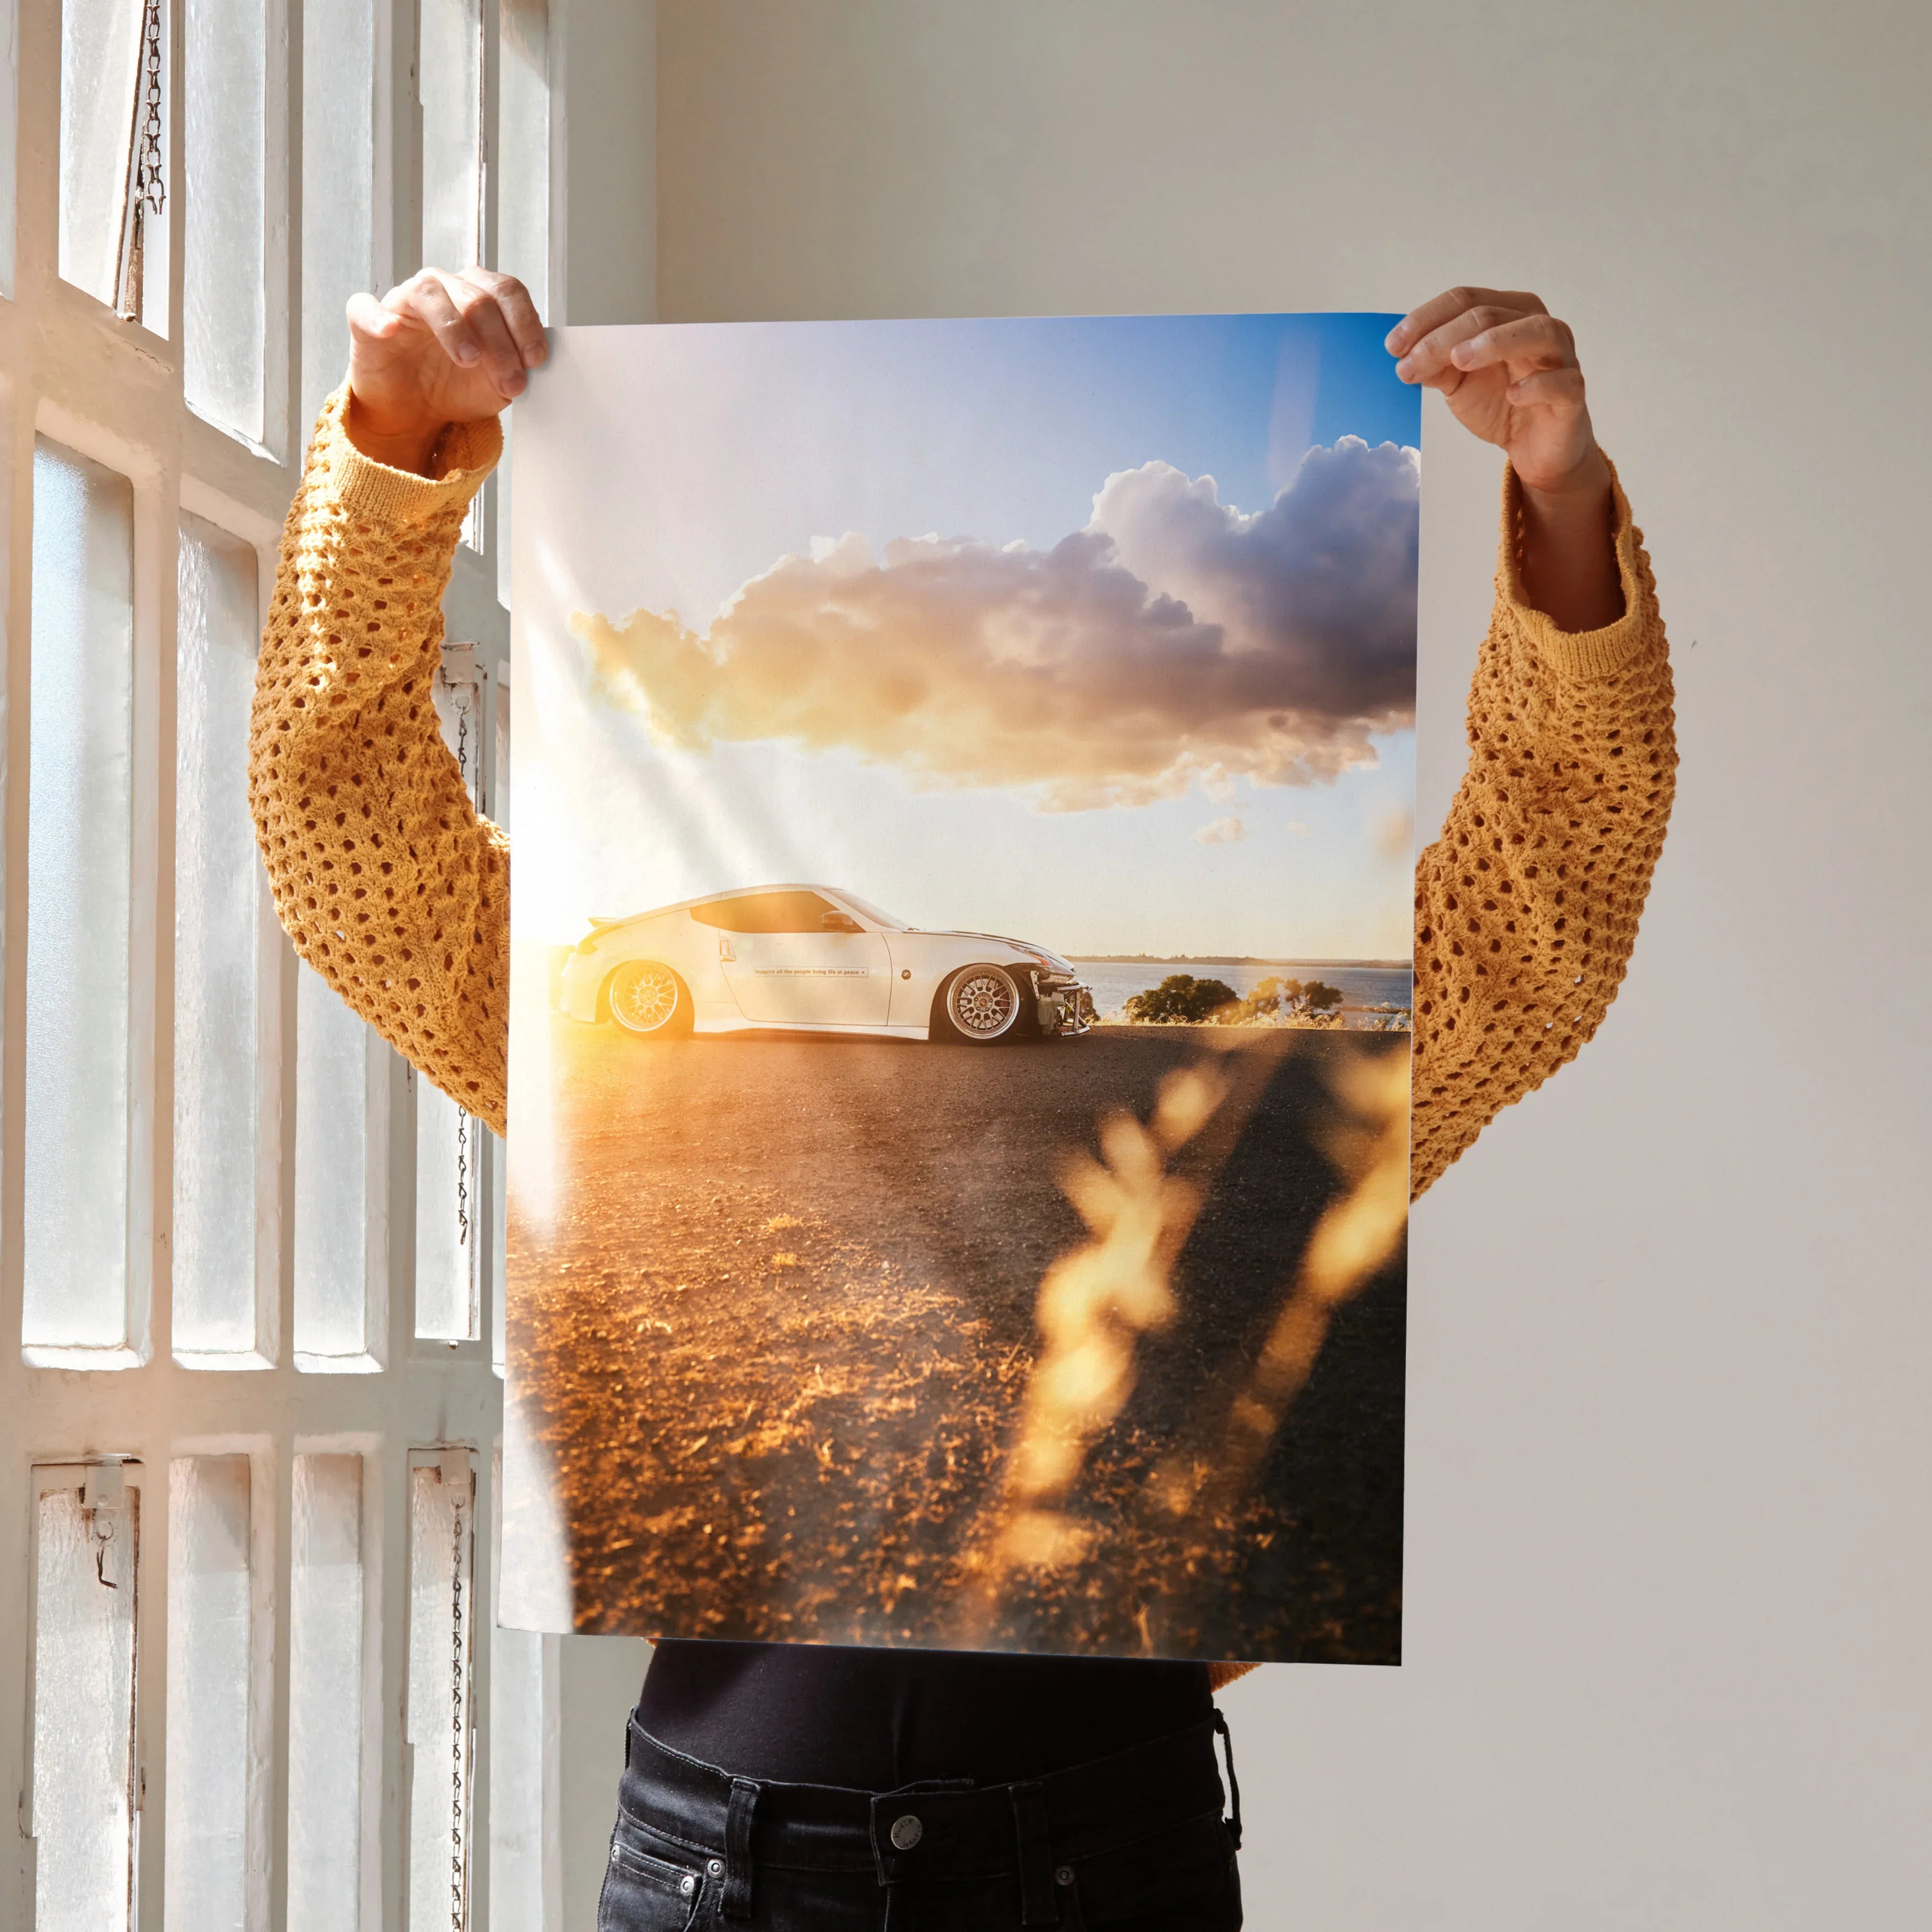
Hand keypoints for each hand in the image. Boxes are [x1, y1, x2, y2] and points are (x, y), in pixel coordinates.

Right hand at [344, 267, 546, 474]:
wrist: (414, 412)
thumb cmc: (456, 387)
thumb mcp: (497, 384)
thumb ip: (516, 368)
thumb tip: (533, 364)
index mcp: (479, 295)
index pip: (507, 292)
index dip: (525, 323)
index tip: (536, 360)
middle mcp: (444, 288)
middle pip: (477, 297)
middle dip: (500, 342)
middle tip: (510, 381)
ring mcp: (404, 300)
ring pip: (430, 293)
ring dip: (454, 328)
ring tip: (469, 360)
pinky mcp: (366, 320)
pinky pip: (366, 307)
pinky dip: (378, 317)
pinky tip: (391, 331)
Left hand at [1388, 287, 1621, 629]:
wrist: (1534, 448)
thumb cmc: (1500, 403)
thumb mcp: (1458, 383)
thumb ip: (1435, 365)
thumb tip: (1404, 355)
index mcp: (1508, 313)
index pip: (1466, 300)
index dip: (1426, 319)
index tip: (1392, 346)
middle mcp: (1537, 326)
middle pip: (1490, 314)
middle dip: (1444, 338)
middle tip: (1409, 364)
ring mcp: (1560, 357)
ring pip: (1536, 332)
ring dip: (1495, 342)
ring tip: (1459, 360)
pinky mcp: (1572, 393)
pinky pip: (1562, 382)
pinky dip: (1537, 384)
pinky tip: (1512, 394)